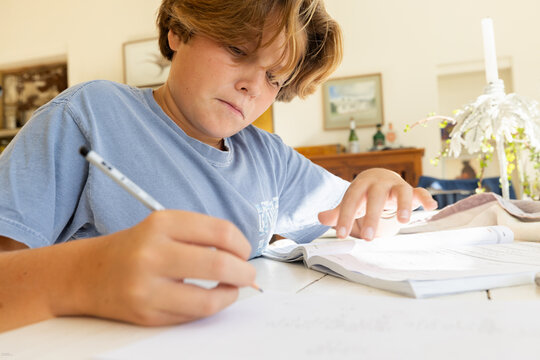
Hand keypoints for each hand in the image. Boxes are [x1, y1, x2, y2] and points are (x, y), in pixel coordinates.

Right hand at [66, 210, 254, 325]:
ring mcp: (147, 287)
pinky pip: (192, 316)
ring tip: (232, 288)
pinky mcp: (146, 314)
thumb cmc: (135, 248)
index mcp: (161, 223)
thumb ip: (201, 236)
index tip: (244, 251)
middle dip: (245, 272)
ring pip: (208, 300)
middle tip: (248, 274)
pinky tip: (209, 298)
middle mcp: (152, 253)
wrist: (88, 273)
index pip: (220, 232)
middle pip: (219, 264)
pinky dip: (210, 307)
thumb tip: (242, 255)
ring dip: (231, 295)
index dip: (242, 244)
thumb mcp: (164, 227)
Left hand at [318, 168, 436, 239]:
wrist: (380, 179)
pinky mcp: (412, 191)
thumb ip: (337, 212)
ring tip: (402, 222)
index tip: (341, 235)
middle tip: (367, 238)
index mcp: (361, 185)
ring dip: (402, 205)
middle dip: (372, 216)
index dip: (346, 217)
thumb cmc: (363, 195)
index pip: (352, 199)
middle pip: (376, 197)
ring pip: (401, 191)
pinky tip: (431, 207)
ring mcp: (397, 185)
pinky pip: (420, 192)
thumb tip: (320, 217)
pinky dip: (426, 198)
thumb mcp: (350, 202)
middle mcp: (380, 183)